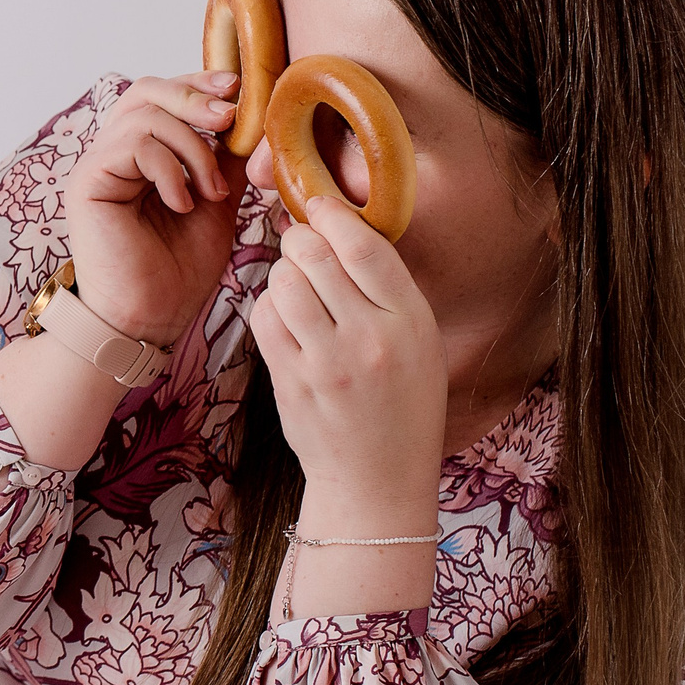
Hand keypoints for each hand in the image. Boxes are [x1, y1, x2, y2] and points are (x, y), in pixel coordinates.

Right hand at [62, 72, 248, 346]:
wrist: (150, 318)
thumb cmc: (178, 270)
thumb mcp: (217, 202)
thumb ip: (225, 159)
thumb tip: (250, 118)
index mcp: (142, 154)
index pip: (163, 96)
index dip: (198, 84)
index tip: (237, 90)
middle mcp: (114, 153)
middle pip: (147, 91)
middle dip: (195, 98)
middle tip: (229, 120)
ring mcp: (97, 165)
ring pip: (144, 115)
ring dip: (192, 147)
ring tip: (210, 191)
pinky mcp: (88, 181)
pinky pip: (134, 145)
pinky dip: (169, 169)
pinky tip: (182, 203)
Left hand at [248, 193, 445, 531]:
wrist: (377, 480)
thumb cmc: (402, 403)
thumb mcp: (419, 342)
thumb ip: (387, 289)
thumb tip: (340, 227)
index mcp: (411, 322)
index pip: (365, 246)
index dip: (335, 214)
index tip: (320, 205)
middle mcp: (370, 339)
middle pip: (316, 254)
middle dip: (300, 237)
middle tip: (300, 242)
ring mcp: (326, 363)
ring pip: (283, 281)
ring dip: (283, 272)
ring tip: (296, 285)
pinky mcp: (291, 382)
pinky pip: (264, 318)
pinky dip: (269, 306)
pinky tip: (285, 317)